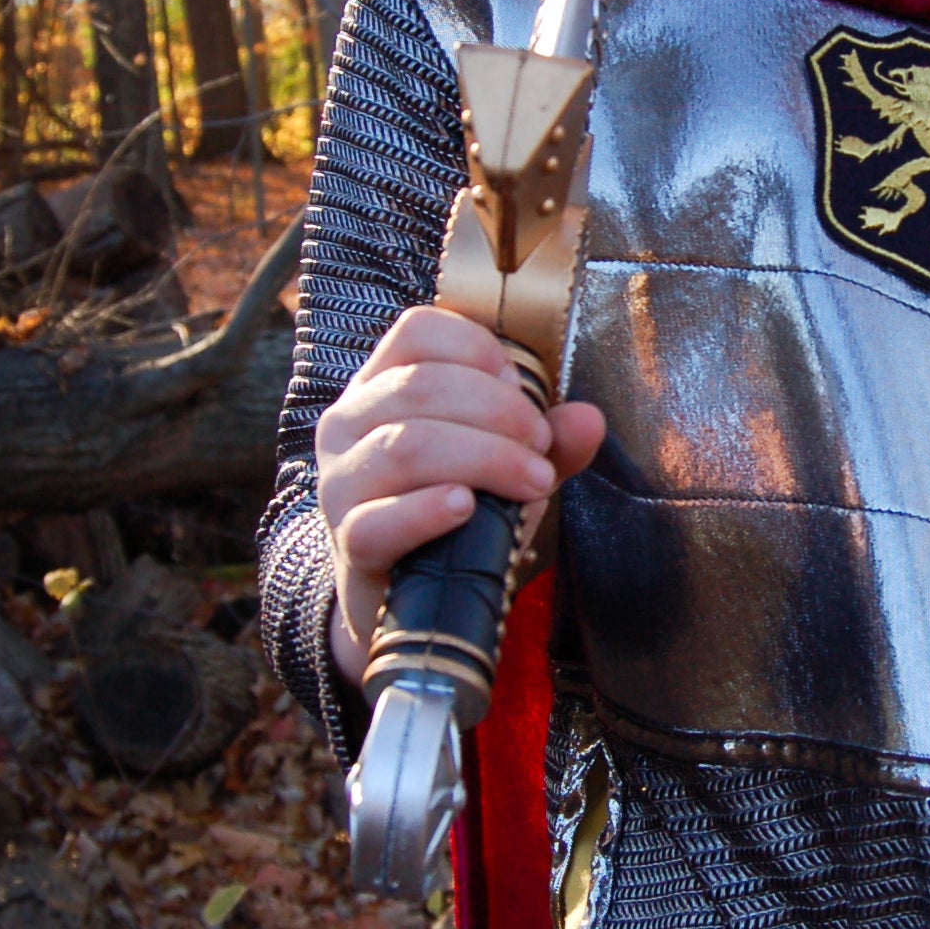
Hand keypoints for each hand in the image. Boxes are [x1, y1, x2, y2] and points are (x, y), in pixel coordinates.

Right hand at [316, 304, 605, 685]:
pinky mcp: (349, 541)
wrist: (411, 596)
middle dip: (500, 413)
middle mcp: (349, 423)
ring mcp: (341, 482)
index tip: (522, 390)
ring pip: (406, 445)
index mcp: (382, 385)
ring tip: (531, 482)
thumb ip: (549, 441)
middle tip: (540, 448)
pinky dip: (428, 510)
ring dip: (485, 457)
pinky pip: (379, 519)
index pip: (418, 332)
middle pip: (420, 385)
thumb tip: (589, 419)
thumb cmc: (457, 511)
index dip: (479, 350)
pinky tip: (467, 508)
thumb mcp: (506, 464)